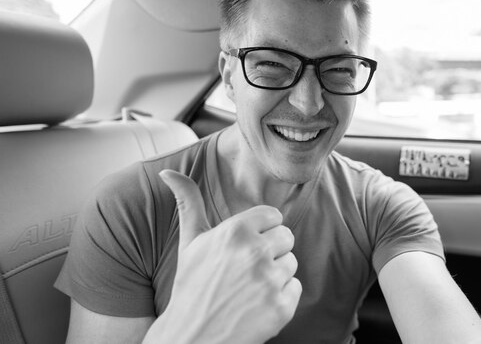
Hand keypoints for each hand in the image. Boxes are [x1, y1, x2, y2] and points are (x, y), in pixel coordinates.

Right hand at [142, 170, 301, 343]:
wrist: (191, 337)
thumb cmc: (191, 285)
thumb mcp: (190, 242)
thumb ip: (187, 202)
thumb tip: (167, 171)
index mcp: (236, 231)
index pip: (274, 216)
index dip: (261, 231)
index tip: (245, 246)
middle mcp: (255, 253)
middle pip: (287, 237)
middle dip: (270, 251)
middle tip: (246, 269)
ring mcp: (269, 281)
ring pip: (291, 263)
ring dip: (275, 275)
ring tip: (249, 288)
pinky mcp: (281, 307)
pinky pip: (295, 288)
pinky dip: (281, 297)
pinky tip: (257, 304)